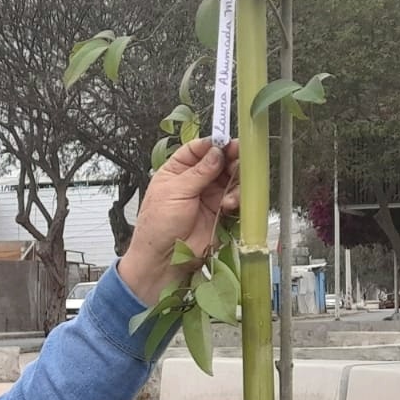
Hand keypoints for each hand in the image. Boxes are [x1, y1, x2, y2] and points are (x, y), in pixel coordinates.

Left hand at [118, 137, 240, 305]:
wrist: (165, 260)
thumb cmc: (159, 225)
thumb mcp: (175, 192)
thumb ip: (199, 172)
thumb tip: (216, 151)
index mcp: (176, 171)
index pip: (197, 149)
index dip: (212, 143)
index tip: (226, 140)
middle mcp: (194, 181)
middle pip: (218, 160)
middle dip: (230, 158)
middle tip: (240, 157)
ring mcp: (208, 196)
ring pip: (231, 177)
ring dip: (235, 179)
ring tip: (230, 189)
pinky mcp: (220, 212)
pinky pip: (235, 197)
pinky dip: (236, 197)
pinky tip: (228, 205)